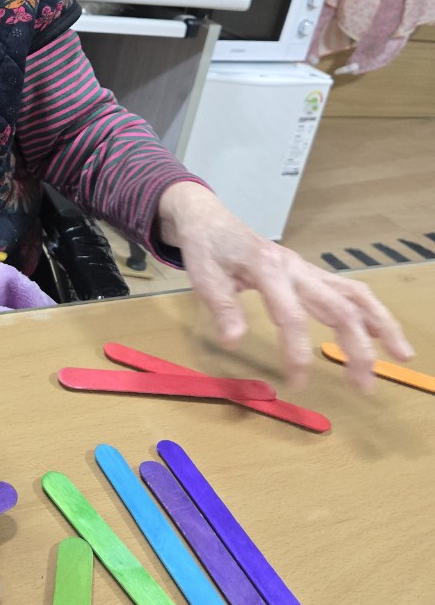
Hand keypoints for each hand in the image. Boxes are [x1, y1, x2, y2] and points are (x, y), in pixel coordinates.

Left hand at [156, 182, 413, 390]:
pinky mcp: (310, 274)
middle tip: (365, 386)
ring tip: (401, 355)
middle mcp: (296, 268)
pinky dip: (370, 311)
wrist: (210, 218)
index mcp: (268, 268)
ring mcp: (307, 270)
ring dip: (381, 325)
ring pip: (355, 294)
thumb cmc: (206, 247)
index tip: (297, 383)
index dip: (296, 351)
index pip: (291, 315)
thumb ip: (220, 305)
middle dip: (358, 347)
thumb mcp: (202, 273)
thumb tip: (234, 341)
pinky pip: (348, 290)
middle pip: (339, 306)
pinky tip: (383, 333)